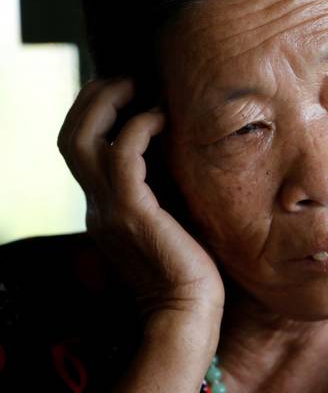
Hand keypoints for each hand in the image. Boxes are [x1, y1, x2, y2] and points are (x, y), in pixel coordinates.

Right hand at [58, 78, 224, 336]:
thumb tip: (185, 158)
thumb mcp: (173, 223)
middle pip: (70, 136)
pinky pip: (122, 154)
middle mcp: (98, 206)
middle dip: (94, 98)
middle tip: (129, 78)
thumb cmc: (193, 271)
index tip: (130, 91)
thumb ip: (167, 193)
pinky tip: (164, 118)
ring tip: (141, 87)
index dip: (97, 113)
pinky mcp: (133, 213)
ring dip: (109, 103)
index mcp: (105, 208)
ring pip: (81, 139)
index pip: (81, 149)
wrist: (189, 314)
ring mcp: (110, 209)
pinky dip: (139, 127)